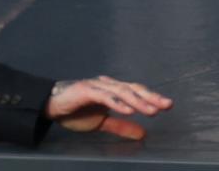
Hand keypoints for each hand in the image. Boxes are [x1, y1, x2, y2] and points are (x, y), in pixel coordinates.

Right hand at [45, 76, 172, 140]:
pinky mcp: (87, 90)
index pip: (136, 92)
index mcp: (113, 91)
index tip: (167, 105)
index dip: (151, 98)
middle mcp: (108, 85)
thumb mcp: (102, 123)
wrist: (51, 106)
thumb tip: (142, 133)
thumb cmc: (76, 111)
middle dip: (151, 97)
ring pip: (122, 92)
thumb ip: (121, 126)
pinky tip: (128, 109)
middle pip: (133, 89)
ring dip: (138, 101)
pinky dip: (118, 103)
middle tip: (166, 105)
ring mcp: (98, 86)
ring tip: (151, 110)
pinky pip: (105, 96)